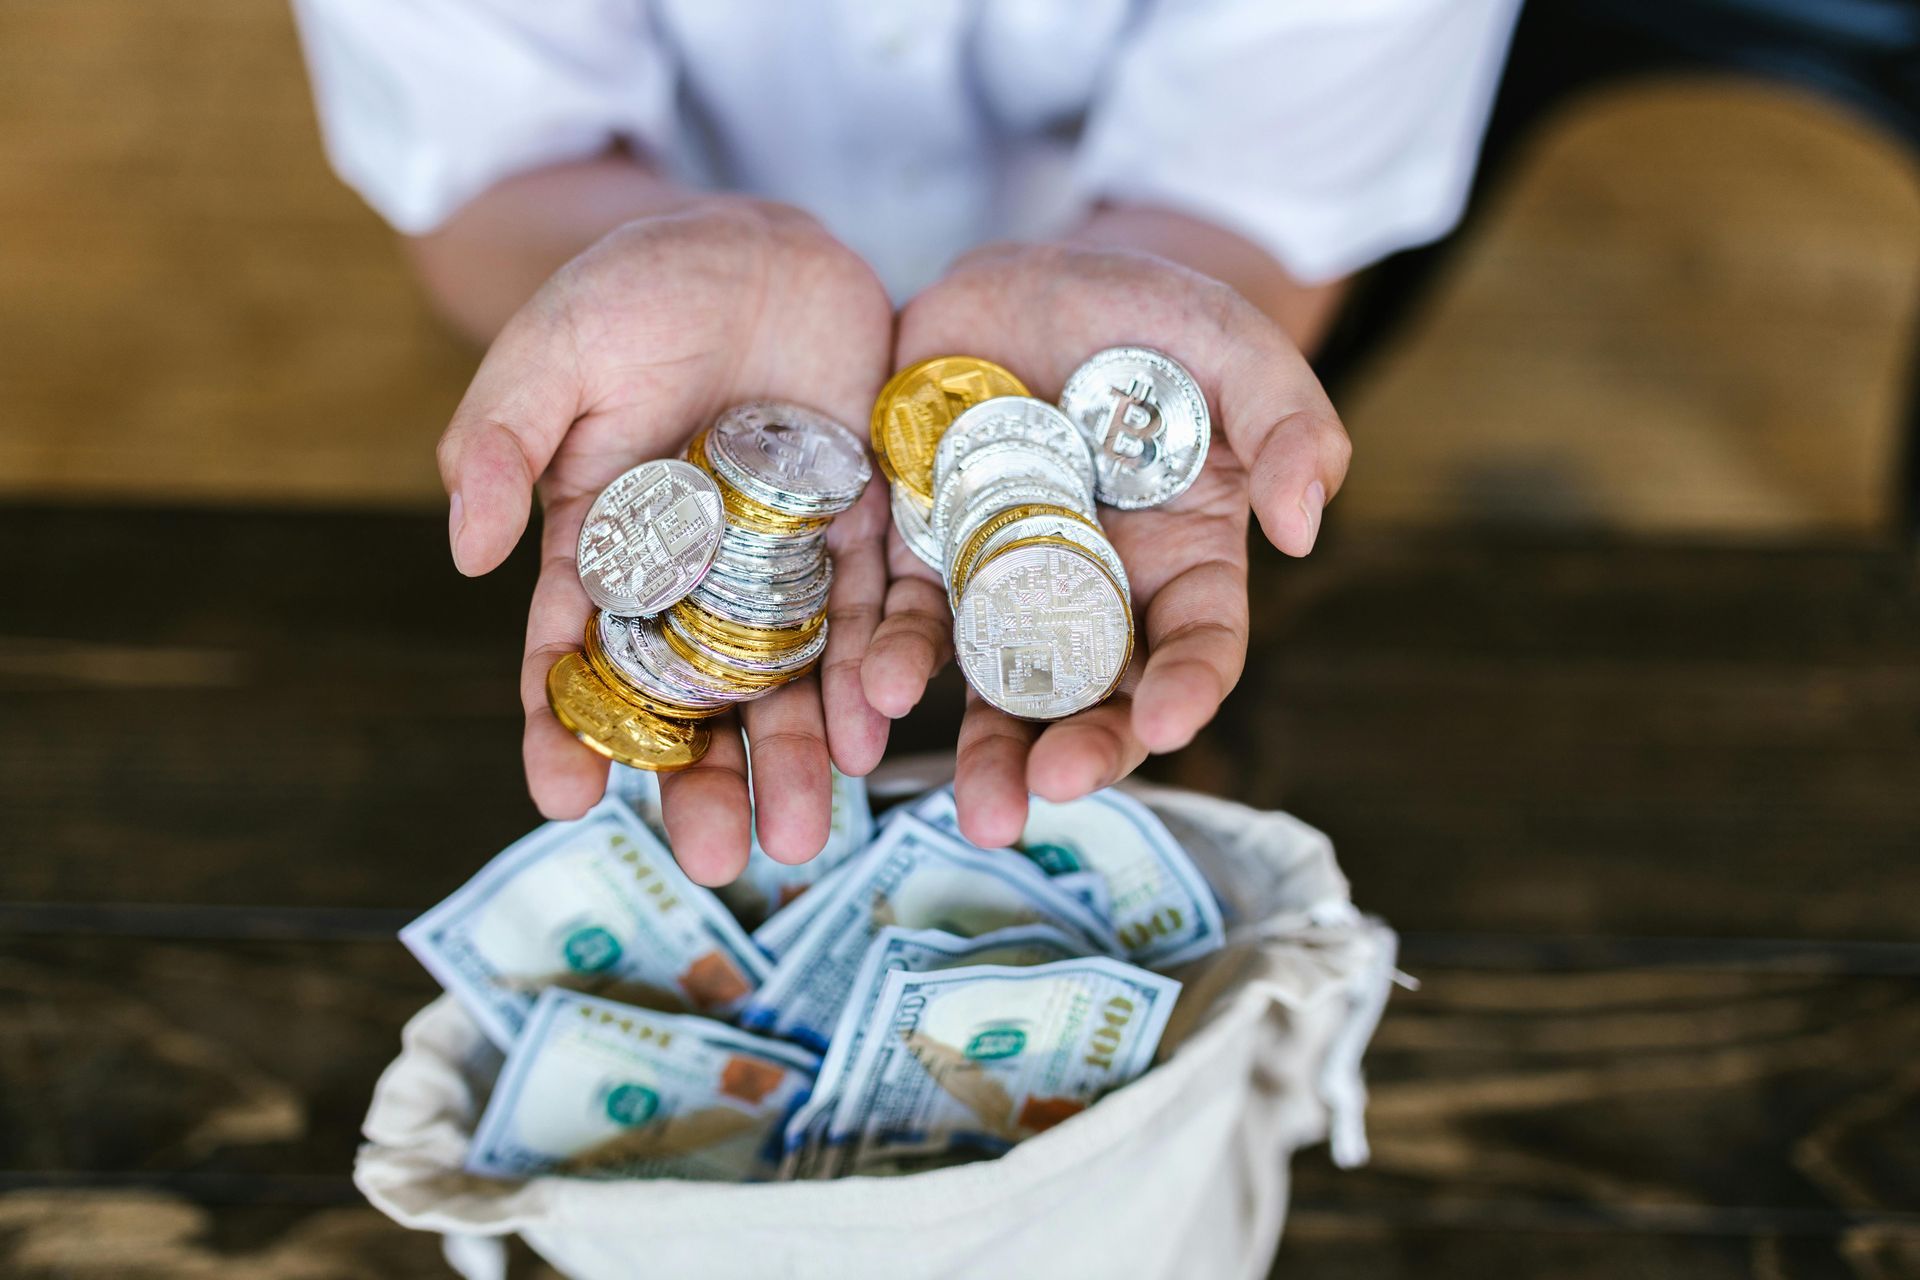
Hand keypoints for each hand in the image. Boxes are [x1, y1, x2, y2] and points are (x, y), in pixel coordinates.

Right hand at [435, 199, 894, 882]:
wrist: (757, 245)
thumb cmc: (632, 292)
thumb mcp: (549, 355)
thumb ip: (501, 446)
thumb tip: (467, 557)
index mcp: (604, 548)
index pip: (576, 658)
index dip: (565, 731)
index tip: (564, 800)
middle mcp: (697, 577)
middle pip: (695, 698)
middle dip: (702, 781)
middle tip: (712, 861)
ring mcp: (784, 560)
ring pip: (790, 676)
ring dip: (797, 756)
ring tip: (805, 836)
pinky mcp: (866, 526)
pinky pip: (875, 608)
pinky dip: (877, 666)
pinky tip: (877, 728)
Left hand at [862, 241, 1350, 846]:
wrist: (1027, 280)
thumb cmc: (1150, 317)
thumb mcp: (1235, 347)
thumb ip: (1288, 423)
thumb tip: (1306, 525)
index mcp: (1180, 562)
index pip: (1194, 645)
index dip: (1184, 689)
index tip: (1166, 723)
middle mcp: (1090, 590)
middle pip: (1087, 692)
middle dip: (1071, 748)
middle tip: (1044, 792)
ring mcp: (998, 575)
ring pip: (990, 677)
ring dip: (980, 744)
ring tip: (972, 804)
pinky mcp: (918, 545)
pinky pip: (898, 614)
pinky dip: (883, 661)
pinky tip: (869, 703)